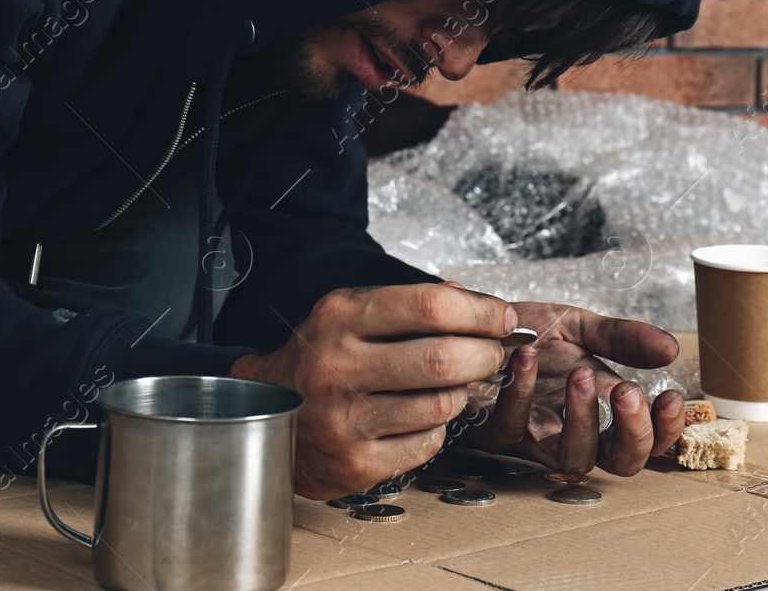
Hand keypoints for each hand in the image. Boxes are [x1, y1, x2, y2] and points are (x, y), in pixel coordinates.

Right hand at [229, 282, 514, 500]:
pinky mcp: (356, 463)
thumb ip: (412, 304)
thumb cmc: (322, 356)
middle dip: (485, 354)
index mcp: (340, 318)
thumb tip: (486, 309)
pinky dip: (437, 427)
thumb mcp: (352, 313)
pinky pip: (428, 442)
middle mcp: (338, 367)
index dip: (480, 313)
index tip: (502, 318)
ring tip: (452, 384)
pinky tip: (421, 415)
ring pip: (443, 404)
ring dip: (462, 392)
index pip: (430, 307)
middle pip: (443, 359)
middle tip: (492, 353)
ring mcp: (345, 420)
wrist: (265, 412)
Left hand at [456, 291, 687, 477]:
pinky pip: (514, 426)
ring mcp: (537, 434)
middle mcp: (575, 427)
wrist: (472, 324)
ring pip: (573, 460)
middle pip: (622, 463)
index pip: (649, 437)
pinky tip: (526, 357)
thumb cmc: (525, 333)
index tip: (672, 396)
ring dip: (583, 419)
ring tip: (579, 374)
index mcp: (602, 403)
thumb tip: (671, 348)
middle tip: (629, 393)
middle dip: (634, 433)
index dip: (667, 429)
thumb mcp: (579, 326)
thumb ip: (622, 337)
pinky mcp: (496, 430)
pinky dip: (522, 391)